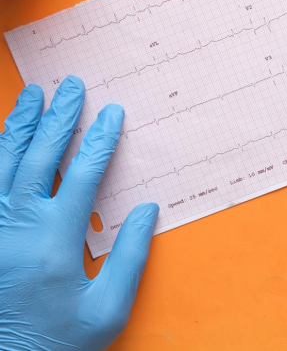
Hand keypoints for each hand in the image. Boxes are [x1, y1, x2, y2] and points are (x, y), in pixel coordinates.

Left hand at [0, 77, 158, 350]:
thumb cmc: (57, 343)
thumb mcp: (107, 311)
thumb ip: (130, 257)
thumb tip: (147, 209)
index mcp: (55, 243)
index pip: (81, 174)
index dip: (99, 139)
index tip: (112, 113)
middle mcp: (16, 229)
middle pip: (38, 157)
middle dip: (58, 117)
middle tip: (70, 86)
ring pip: (3, 164)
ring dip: (20, 125)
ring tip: (34, 94)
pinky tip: (1, 137)